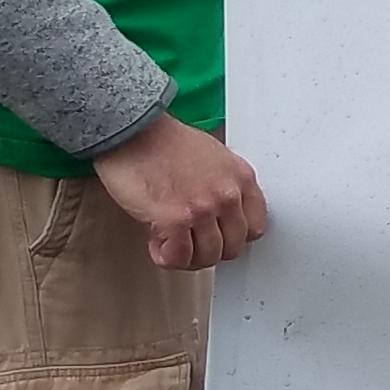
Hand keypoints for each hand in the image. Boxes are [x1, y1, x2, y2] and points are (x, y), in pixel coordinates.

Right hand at [96, 112, 269, 270]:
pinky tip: (156, 241)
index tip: (217, 236)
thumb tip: (223, 218)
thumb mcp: (215, 158)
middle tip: (189, 242)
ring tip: (171, 242)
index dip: (233, 237)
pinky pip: (179, 257)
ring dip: (187, 256)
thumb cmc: (165, 142)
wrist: (133, 132)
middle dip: (209, 250)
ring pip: (208, 257)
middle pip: (233, 247)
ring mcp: (203, 209)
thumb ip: (225, 187)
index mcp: (241, 178)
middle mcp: (227, 195)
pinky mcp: (175, 219)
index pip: (256, 227)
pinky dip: (167, 257)